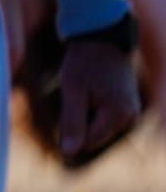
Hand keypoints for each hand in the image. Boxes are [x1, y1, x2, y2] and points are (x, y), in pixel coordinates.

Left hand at [56, 37, 141, 164]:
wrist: (101, 39)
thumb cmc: (83, 62)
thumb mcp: (72, 90)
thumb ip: (72, 121)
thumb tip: (68, 153)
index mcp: (119, 115)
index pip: (88, 143)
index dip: (69, 132)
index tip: (60, 112)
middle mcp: (131, 118)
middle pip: (94, 138)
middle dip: (78, 125)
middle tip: (72, 98)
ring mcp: (131, 113)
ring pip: (98, 129)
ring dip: (84, 118)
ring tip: (80, 95)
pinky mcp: (127, 108)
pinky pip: (103, 120)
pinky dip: (91, 113)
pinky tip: (86, 96)